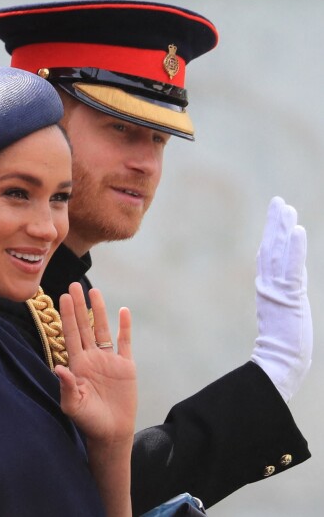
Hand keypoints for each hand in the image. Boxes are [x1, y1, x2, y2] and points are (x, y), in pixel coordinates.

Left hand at [55, 283, 136, 444]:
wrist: (111, 433)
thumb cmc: (89, 421)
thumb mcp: (74, 406)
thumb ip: (68, 387)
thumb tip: (58, 368)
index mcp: (78, 364)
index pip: (71, 334)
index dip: (67, 316)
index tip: (63, 297)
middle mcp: (91, 357)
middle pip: (84, 326)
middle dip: (79, 306)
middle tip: (73, 284)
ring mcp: (109, 360)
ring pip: (103, 329)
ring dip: (99, 310)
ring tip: (94, 291)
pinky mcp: (126, 366)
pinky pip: (125, 342)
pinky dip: (125, 327)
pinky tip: (123, 311)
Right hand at [251, 196, 311, 401]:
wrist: (277, 365)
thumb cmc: (282, 351)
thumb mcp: (283, 322)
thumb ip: (282, 306)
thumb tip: (282, 301)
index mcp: (269, 290)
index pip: (270, 257)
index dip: (272, 236)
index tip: (276, 218)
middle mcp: (269, 285)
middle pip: (272, 248)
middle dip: (275, 223)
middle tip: (279, 201)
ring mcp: (277, 289)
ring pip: (279, 252)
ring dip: (282, 228)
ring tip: (286, 207)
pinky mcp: (288, 296)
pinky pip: (292, 267)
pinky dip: (294, 248)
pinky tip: (296, 229)